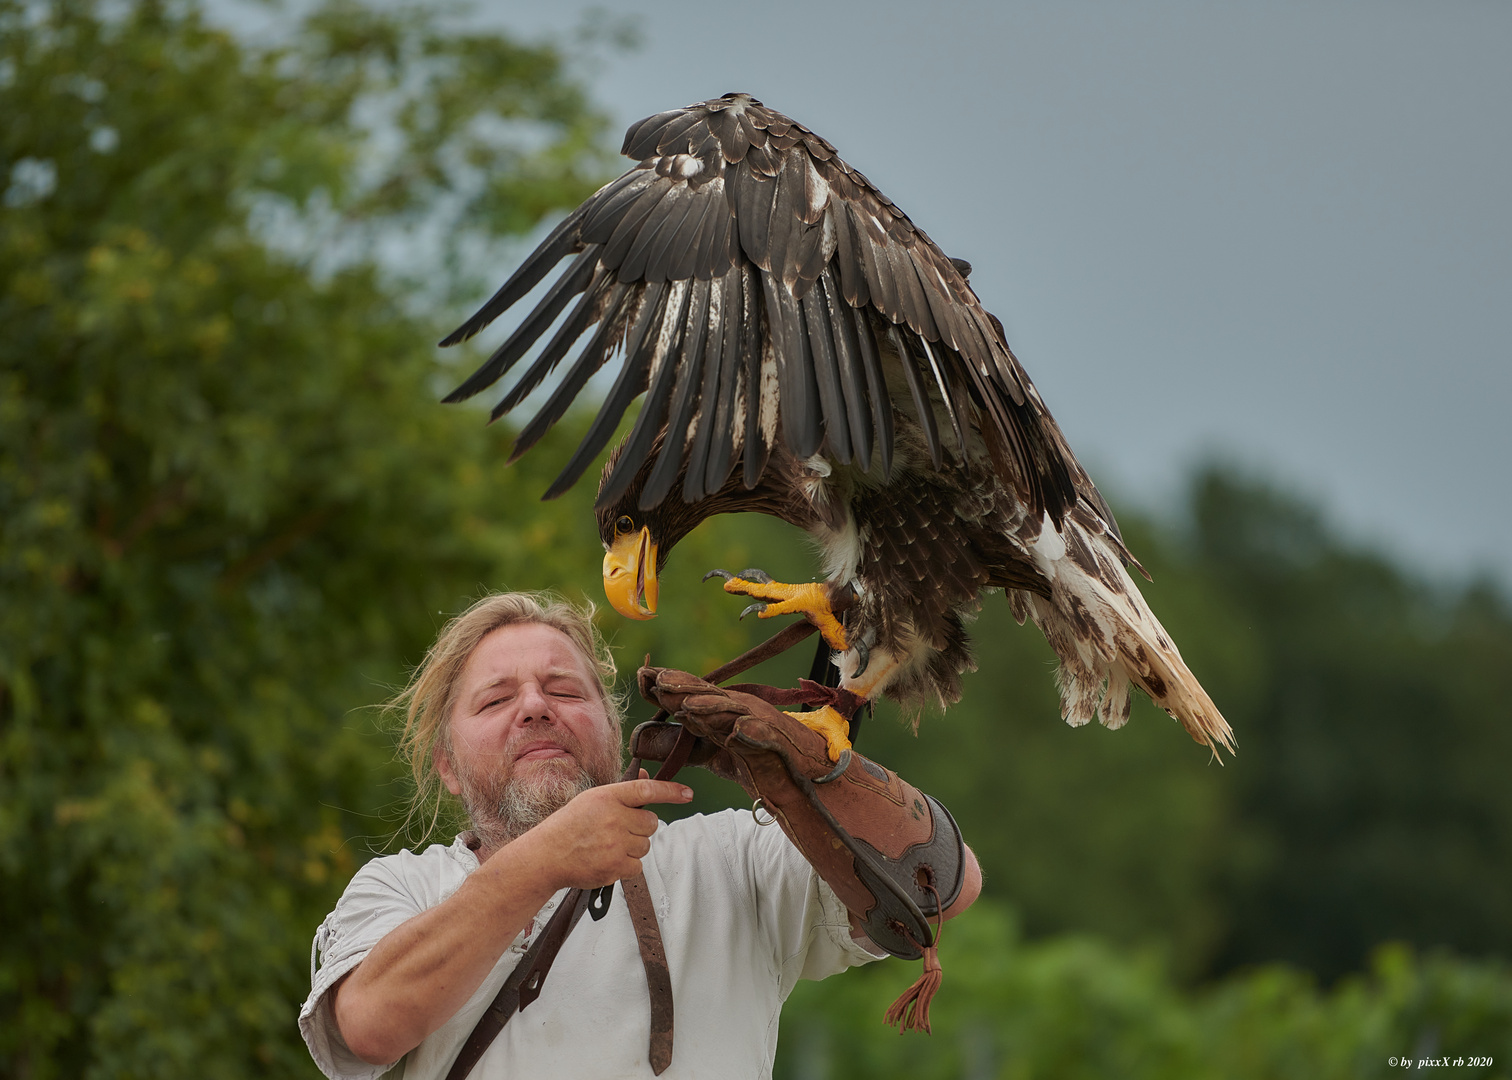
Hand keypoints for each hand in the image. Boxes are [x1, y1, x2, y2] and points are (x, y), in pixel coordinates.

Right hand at [519, 772, 692, 890]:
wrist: (547, 856)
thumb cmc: (569, 826)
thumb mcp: (592, 800)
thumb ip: (622, 791)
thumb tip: (647, 776)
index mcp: (607, 797)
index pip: (647, 790)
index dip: (671, 792)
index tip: (687, 794)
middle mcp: (614, 818)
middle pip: (652, 823)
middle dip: (641, 827)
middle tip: (618, 830)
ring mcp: (615, 844)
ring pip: (645, 845)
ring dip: (633, 847)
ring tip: (608, 846)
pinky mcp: (615, 867)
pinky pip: (637, 866)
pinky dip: (626, 866)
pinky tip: (607, 859)